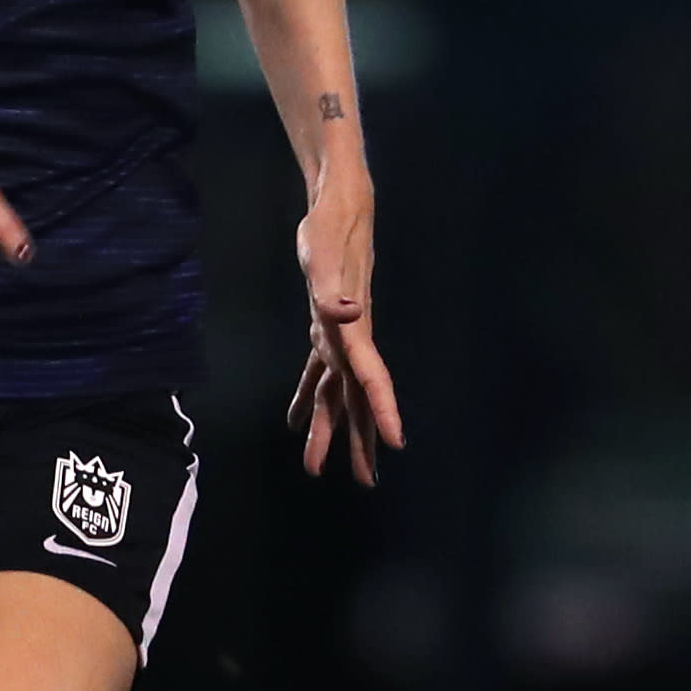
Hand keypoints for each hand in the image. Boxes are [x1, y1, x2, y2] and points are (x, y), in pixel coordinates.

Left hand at [284, 172, 404, 485]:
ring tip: (318, 468)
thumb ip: (333, 291)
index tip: (394, 443)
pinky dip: (308, 398)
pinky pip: (318, 374)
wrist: (339, 209)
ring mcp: (339, 339)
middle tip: (364, 481)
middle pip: (357, 400)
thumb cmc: (332, 231)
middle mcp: (351, 342)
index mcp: (354, 332)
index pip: (372, 379)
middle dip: (358, 440)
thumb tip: (348, 312)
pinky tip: (295, 422)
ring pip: (337, 394)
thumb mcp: (327, 257)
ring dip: (332, 429)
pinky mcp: (324, 330)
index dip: (383, 411)